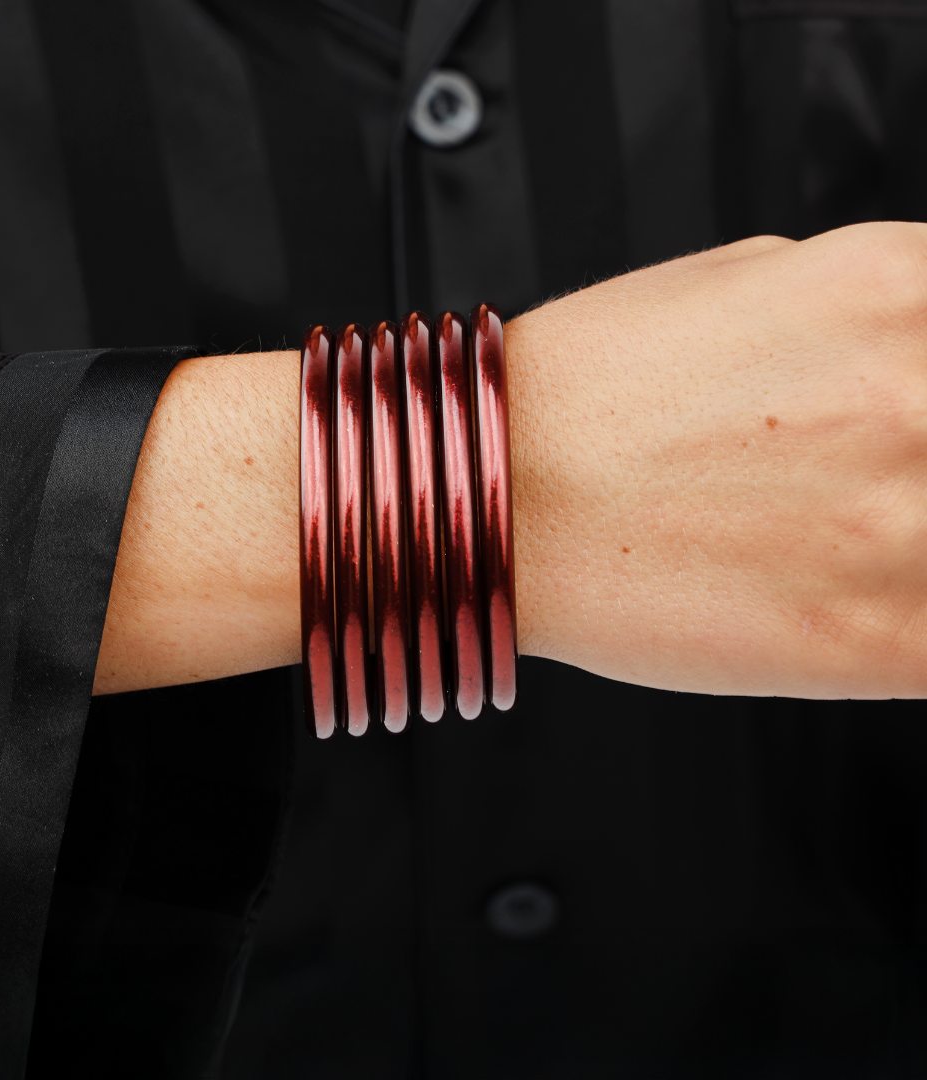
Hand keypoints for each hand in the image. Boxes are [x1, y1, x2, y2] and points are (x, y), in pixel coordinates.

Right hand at [508, 223, 926, 697]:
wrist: (496, 499)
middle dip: (914, 466)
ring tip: (834, 541)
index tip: (909, 427)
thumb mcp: (746, 279)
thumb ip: (871, 311)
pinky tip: (850, 602)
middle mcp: (920, 394)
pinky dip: (909, 621)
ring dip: (908, 545)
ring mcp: (909, 521)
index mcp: (896, 286)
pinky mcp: (885, 639)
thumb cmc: (586, 397)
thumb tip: (916, 349)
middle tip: (852, 484)